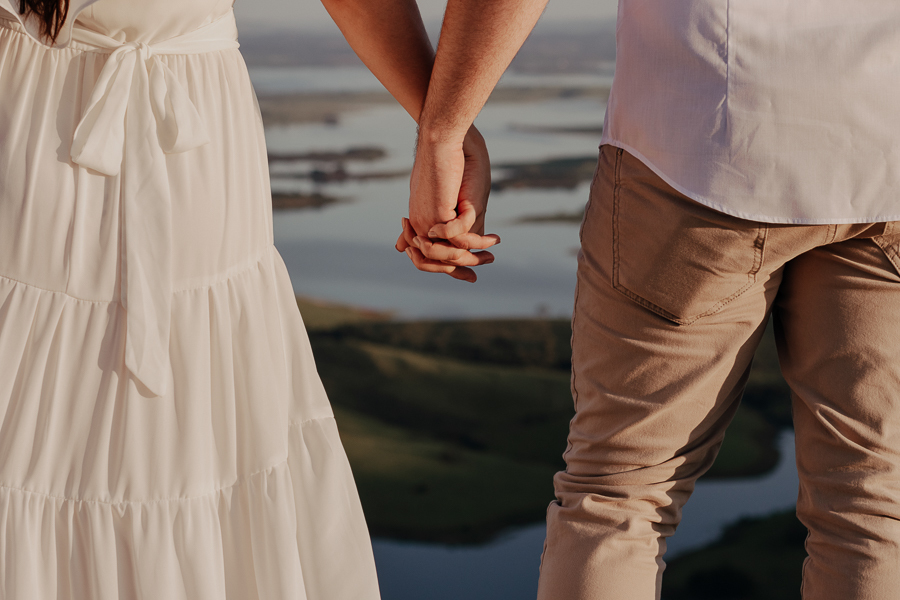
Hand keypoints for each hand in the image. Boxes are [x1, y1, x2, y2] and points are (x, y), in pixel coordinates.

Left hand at [395, 125, 499, 281]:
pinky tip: (493, 239)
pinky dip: (478, 241)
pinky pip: (459, 239)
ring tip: (494, 252)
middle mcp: (420, 226)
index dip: (452, 268)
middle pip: (440, 261)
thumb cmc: (442, 163)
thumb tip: (440, 234)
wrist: (439, 140)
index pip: (431, 258)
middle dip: (466, 266)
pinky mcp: (439, 215)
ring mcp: (427, 222)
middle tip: (489, 263)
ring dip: (476, 255)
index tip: (472, 273)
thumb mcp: (441, 194)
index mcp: (419, 222)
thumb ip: (439, 218)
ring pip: (452, 253)